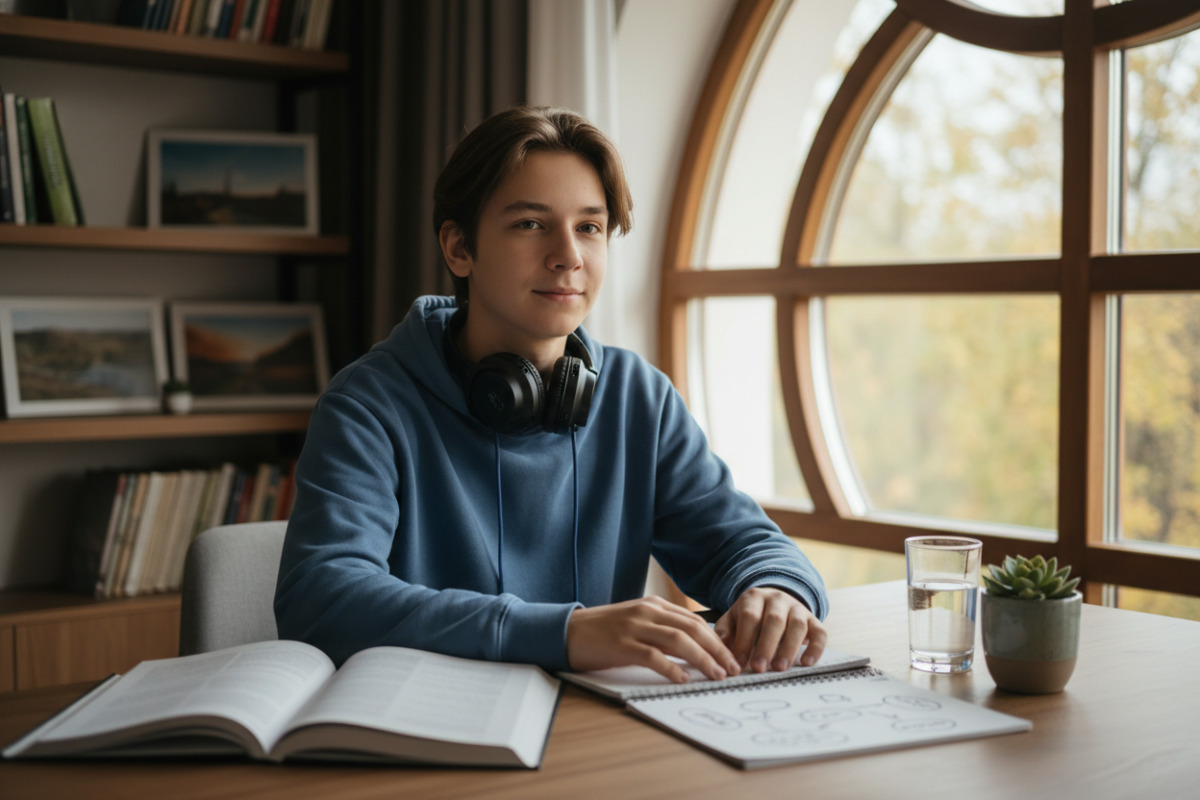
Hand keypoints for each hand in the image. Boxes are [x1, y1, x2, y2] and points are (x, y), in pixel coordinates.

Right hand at [566, 596, 741, 683]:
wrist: (568, 631)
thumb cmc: (604, 631)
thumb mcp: (637, 623)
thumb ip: (662, 630)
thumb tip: (693, 649)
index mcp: (654, 605)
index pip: (694, 620)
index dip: (716, 639)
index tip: (730, 656)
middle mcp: (647, 612)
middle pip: (692, 629)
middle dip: (717, 649)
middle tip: (732, 668)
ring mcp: (635, 627)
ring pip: (679, 641)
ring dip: (702, 659)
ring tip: (716, 675)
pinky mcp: (622, 644)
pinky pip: (653, 656)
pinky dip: (671, 668)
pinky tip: (683, 679)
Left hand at [713, 587, 826, 672]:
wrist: (775, 601)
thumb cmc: (750, 616)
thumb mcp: (733, 618)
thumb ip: (726, 631)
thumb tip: (722, 646)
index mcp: (754, 598)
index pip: (750, 617)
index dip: (745, 640)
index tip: (739, 663)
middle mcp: (778, 599)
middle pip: (774, 620)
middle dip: (766, 646)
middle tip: (759, 668)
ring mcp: (798, 609)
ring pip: (797, 625)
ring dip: (789, 648)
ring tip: (780, 669)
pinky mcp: (814, 620)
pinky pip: (820, 632)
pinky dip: (815, 648)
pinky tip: (807, 663)